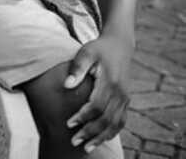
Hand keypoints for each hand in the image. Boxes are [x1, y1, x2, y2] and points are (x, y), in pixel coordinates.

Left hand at [65, 33, 133, 152]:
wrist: (120, 45)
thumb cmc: (98, 48)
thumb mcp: (86, 52)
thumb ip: (77, 68)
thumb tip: (66, 85)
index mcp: (110, 82)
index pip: (96, 105)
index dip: (83, 116)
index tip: (69, 123)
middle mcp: (120, 93)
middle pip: (106, 119)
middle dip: (90, 132)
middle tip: (74, 141)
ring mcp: (125, 98)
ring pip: (115, 124)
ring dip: (101, 137)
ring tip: (86, 147)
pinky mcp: (126, 100)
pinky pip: (121, 121)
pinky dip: (111, 132)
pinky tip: (100, 139)